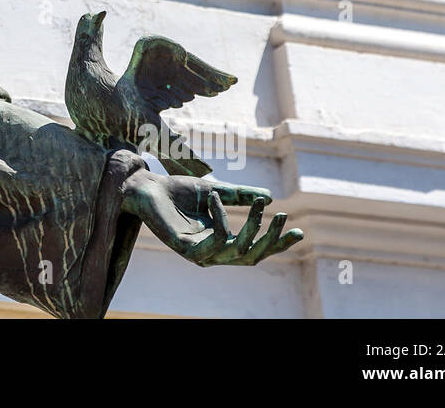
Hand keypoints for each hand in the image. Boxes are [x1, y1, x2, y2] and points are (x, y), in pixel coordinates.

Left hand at [123, 164, 302, 265]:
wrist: (145, 188)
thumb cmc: (177, 191)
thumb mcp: (216, 191)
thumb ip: (240, 196)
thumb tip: (270, 197)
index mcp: (220, 243)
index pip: (255, 251)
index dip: (277, 243)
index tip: (298, 230)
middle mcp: (212, 254)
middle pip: (251, 257)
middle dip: (271, 239)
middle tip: (284, 217)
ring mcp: (198, 254)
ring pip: (238, 251)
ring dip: (253, 227)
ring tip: (258, 203)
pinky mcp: (185, 249)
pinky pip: (216, 240)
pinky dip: (221, 218)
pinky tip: (214, 198)